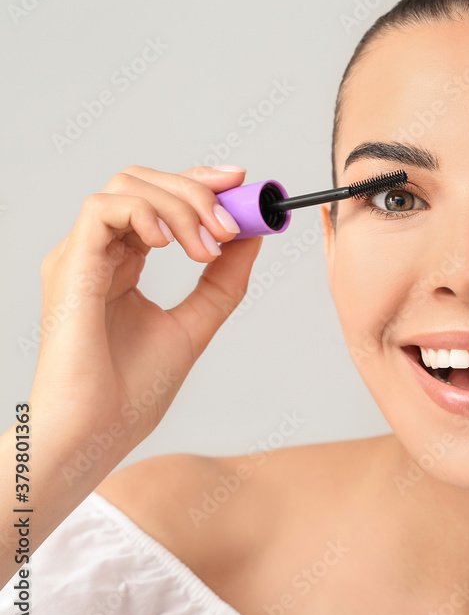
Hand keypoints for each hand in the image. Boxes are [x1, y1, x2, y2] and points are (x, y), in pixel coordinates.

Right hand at [30, 165, 261, 457]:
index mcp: (121, 265)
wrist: (97, 433)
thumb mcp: (195, 325)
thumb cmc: (131, 392)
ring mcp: (80, 257)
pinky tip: (172, 244)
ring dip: (180, 204)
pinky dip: (146, 213)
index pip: (157, 199)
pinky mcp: (70, 266)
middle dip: (196, 188)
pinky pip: (102, 209)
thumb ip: (222, 281)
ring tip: (207, 248)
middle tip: (232, 221)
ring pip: (126, 186)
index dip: (198, 181)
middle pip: (143, 181)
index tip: (242, 183)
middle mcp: (97, 254)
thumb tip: (252, 235)